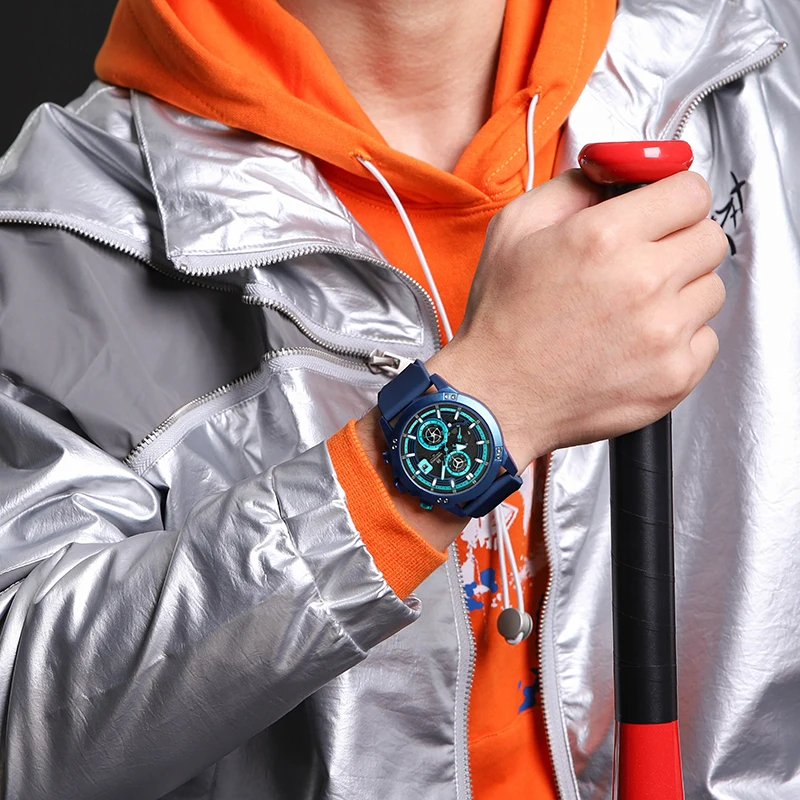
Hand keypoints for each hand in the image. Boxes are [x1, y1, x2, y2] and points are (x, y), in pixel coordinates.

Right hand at [428, 169, 726, 467]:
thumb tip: (614, 172)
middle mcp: (643, 283)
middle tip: (645, 261)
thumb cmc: (502, 321)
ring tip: (634, 310)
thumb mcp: (514, 229)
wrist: (497, 396)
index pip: (691, 192)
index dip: (675, 198)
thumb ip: (572, 187)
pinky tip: (638, 342)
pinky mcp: (674, 376)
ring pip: (711, 291)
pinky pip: (707, 339)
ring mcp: (664, 334)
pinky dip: (680, 339)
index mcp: (604, 238)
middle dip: (681, 242)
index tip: (664, 210)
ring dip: (681, 293)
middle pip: (710, 239)